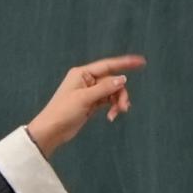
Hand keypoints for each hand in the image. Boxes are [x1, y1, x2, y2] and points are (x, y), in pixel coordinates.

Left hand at [24, 54, 145, 155]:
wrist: (51, 131)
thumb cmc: (63, 111)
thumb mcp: (85, 98)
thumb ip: (105, 88)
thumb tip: (123, 79)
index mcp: (82, 73)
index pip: (108, 65)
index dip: (125, 63)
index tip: (141, 62)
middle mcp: (87, 80)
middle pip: (113, 82)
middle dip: (120, 94)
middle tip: (124, 108)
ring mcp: (90, 92)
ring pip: (112, 92)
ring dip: (117, 102)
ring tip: (117, 114)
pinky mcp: (91, 103)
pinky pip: (108, 101)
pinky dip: (112, 107)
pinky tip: (112, 117)